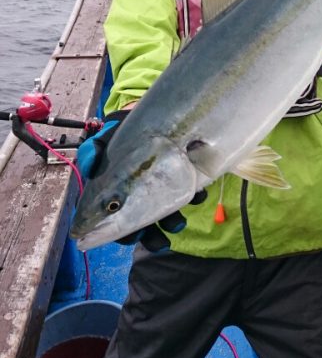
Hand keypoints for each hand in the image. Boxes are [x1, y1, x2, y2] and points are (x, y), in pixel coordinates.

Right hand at [76, 110, 206, 252]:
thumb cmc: (123, 133)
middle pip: (145, 227)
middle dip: (153, 238)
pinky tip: (199, 194)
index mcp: (118, 195)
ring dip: (173, 223)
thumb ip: (93, 151)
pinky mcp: (184, 178)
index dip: (125, 234)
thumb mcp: (105, 139)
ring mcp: (163, 190)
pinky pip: (192, 193)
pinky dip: (196, 196)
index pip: (117, 224)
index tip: (133, 235)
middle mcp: (141, 197)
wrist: (149, 115)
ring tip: (178, 224)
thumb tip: (87, 165)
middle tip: (160, 242)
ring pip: (168, 216)